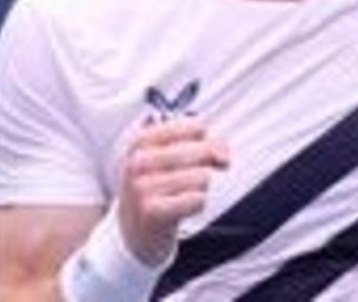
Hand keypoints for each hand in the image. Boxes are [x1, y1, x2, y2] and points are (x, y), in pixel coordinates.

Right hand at [116, 117, 229, 266]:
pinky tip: (181, 208)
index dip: (209, 140)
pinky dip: (196, 204)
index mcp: (143, 141)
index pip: (195, 126)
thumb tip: (223, 154)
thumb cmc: (158, 188)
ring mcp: (143, 186)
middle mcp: (139, 161)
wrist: (135, 230)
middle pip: (203, 151)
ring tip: (181, 195)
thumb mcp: (170, 158)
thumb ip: (203, 145)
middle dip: (208, 165)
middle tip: (195, 178)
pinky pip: (198, 199)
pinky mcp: (153, 210)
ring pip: (203, 176)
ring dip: (199, 188)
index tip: (203, 151)